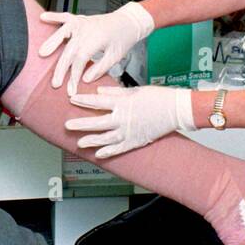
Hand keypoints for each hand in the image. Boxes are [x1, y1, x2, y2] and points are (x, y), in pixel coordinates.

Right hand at [39, 2, 154, 95]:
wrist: (129, 21)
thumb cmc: (124, 38)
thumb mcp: (115, 56)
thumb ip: (100, 68)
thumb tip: (85, 80)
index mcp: (96, 39)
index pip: (80, 60)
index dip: (74, 75)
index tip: (71, 88)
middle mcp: (87, 29)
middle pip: (69, 50)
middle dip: (61, 69)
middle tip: (55, 83)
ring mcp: (82, 23)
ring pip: (62, 33)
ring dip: (51, 43)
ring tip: (42, 54)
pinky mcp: (80, 19)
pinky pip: (64, 17)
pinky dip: (53, 16)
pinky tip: (42, 17)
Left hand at [66, 85, 196, 158]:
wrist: (177, 110)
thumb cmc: (158, 97)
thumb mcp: (135, 90)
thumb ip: (115, 92)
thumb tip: (99, 91)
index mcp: (123, 102)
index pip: (98, 101)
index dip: (83, 101)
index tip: (72, 99)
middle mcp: (123, 118)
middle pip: (97, 122)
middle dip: (81, 124)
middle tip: (67, 125)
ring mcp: (129, 131)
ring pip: (106, 138)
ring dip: (92, 141)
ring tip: (80, 143)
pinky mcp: (136, 141)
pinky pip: (120, 149)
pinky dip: (109, 152)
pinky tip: (99, 154)